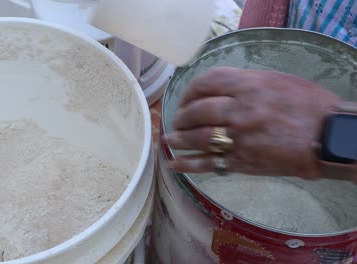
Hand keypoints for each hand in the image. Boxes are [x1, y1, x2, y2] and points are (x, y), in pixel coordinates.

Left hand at [163, 67, 338, 178]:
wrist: (329, 137)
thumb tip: (219, 89)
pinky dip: (187, 164)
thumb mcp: (277, 81)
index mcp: (249, 85)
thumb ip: (245, 83)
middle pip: (197, 110)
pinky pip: (208, 163)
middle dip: (181, 115)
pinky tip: (173, 165)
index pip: (206, 82)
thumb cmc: (308, 105)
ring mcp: (239, 137)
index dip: (190, 90)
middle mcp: (239, 110)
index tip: (185, 97)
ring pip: (197, 137)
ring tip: (170, 139)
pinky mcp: (242, 161)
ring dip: (178, 138)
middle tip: (177, 120)